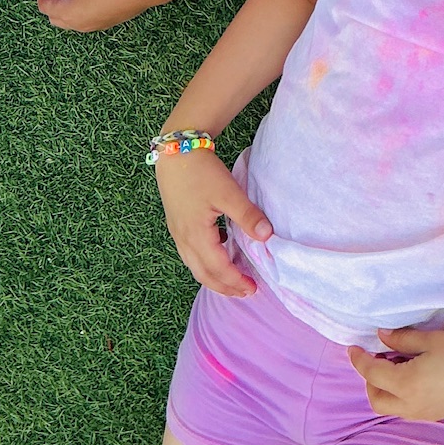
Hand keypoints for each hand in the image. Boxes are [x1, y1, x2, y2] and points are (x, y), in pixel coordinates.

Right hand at [155, 147, 272, 296]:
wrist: (176, 152)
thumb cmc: (202, 172)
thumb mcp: (228, 192)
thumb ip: (247, 215)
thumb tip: (267, 236)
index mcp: (196, 236)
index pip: (218, 268)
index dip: (235, 281)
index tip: (253, 288)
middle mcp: (184, 240)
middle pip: (203, 274)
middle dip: (224, 287)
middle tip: (245, 292)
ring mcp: (178, 233)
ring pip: (195, 266)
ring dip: (214, 277)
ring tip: (233, 280)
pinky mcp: (178, 225)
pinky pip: (191, 254)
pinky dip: (206, 262)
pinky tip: (221, 252)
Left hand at [349, 325, 443, 420]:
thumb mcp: (430, 339)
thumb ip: (402, 338)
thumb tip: (381, 336)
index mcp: (406, 384)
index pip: (372, 374)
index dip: (360, 360)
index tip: (353, 347)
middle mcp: (410, 405)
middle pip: (376, 399)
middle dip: (369, 379)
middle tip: (377, 357)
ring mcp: (423, 414)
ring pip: (390, 407)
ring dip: (384, 388)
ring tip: (396, 364)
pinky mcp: (434, 415)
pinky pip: (406, 409)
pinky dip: (399, 395)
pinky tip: (412, 375)